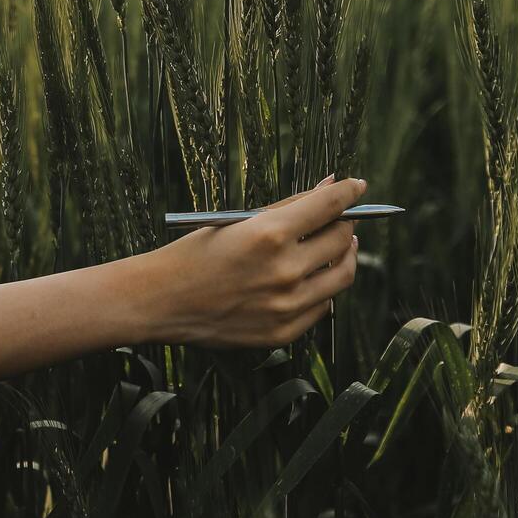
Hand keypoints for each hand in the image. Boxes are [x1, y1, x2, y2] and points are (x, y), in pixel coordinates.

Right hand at [148, 176, 364, 348]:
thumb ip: (287, 207)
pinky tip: (311, 278)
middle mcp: (284, 271)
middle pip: (342, 239)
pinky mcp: (283, 331)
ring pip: (342, 275)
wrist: (161, 301)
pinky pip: (322, 306)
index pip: (330, 205)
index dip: (348, 190)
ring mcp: (286, 305)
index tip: (356, 186)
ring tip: (337, 246)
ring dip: (344, 255)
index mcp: (269, 234)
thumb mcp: (237, 221)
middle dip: (345, 223)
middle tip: (340, 218)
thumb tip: (329, 187)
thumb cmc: (195, 254)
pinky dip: (322, 288)